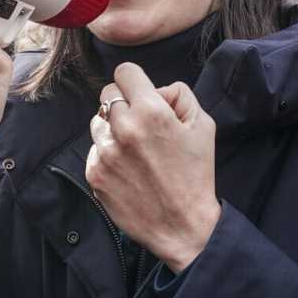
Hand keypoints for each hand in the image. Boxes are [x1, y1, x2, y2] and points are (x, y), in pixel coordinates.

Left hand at [85, 64, 220, 272]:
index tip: (141, 93)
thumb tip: (156, 89)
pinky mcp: (95, 173)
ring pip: (98, 121)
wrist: (182, 226)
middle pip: (108, 94)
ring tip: (134, 148)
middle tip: (141, 123)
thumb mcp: (203, 126)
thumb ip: (180, 95)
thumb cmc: (195, 175)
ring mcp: (106, 152)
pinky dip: (108, 153)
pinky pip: (95, 149)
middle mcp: (124, 128)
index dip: (135, 81)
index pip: (125, 72)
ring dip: (113, 127)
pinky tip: (127, 168)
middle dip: (124, 102)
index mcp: (151, 112)